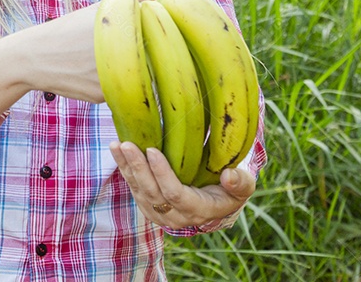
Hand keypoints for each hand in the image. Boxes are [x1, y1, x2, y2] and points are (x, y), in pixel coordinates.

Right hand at [26, 0, 159, 103]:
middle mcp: (113, 56)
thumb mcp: (94, 10)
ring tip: (109, 64)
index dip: (158, 42)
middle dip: (146, 60)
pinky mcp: (100, 96)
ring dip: (130, 74)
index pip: (155, 41)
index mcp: (117, 32)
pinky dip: (113, 84)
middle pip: (148, 63)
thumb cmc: (67, 30)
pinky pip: (117, 92)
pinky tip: (94, 75)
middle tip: (134, 53)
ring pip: (133, 80)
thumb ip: (128, 1)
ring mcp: (107, 78)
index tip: (155, 40)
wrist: (34, 57)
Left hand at [109, 141, 254, 228]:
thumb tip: (229, 176)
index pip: (175, 194)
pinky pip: (134, 188)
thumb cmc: (231, 191)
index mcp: (198, 210)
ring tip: (116, 144)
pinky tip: (117, 151)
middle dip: (138, 168)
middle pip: (152, 193)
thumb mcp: (243, 187)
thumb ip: (240, 183)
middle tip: (127, 144)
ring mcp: (160, 214)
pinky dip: (125, 169)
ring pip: (139, 191)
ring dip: (126, 167)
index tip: (152, 150)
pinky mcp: (149, 207)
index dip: (162, 173)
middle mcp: (175, 217)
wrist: (215, 205)